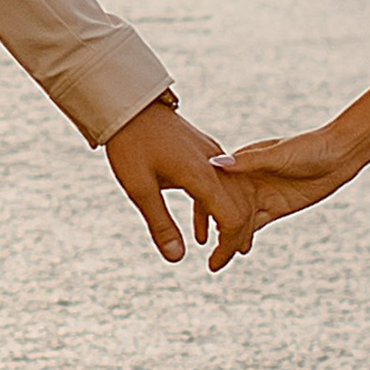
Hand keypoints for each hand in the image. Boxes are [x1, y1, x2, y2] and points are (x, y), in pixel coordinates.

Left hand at [103, 100, 252, 264]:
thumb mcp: (140, 189)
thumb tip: (177, 259)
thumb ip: (161, 224)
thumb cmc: (130, 144)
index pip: (232, 217)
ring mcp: (211, 155)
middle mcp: (214, 164)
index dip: (228, 245)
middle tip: (220, 262)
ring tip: (220, 249)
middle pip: (240, 207)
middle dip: (234, 237)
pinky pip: (221, 183)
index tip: (215, 265)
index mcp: (202, 174)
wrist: (129, 104)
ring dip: (228, 222)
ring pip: (234, 194)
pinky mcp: (203, 151)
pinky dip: (214, 208)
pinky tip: (200, 231)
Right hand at [204, 127, 360, 268]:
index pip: (213, 185)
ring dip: (227, 238)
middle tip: (206, 253)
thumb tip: (216, 163)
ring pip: (236, 219)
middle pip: (222, 207)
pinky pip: (254, 225)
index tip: (196, 225)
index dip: (202, 205)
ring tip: (217, 260)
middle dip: (212, 229)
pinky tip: (238, 251)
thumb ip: (249, 161)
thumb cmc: (308, 147)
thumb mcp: (278, 154)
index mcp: (240, 162)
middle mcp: (245, 179)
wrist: (338, 155)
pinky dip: (244, 238)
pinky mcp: (274, 207)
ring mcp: (260, 194)